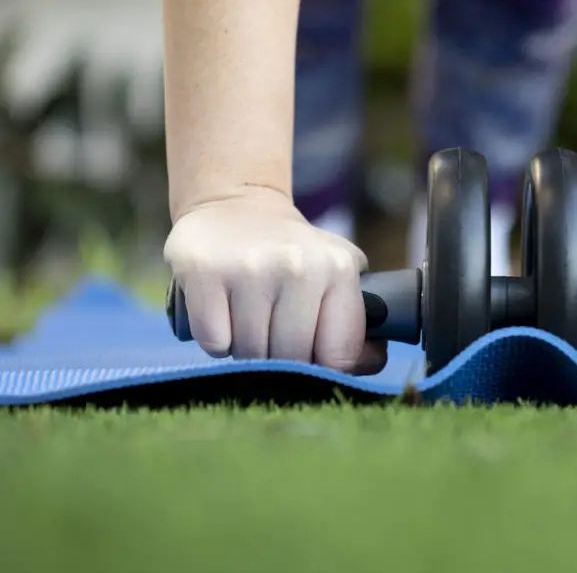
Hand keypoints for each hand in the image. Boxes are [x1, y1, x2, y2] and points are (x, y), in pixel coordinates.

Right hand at [163, 189, 385, 373]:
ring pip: (250, 354)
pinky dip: (216, 340)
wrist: (235, 206)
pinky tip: (222, 313)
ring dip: (247, 350)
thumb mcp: (337, 274)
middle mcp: (298, 266)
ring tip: (248, 318)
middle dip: (281, 360)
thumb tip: (372, 361)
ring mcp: (250, 268)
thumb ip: (356, 323)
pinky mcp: (204, 272)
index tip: (312, 358)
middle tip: (273, 333)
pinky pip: (214, 343)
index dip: (323, 369)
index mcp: (338, 269)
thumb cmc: (293, 255)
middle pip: (292, 359)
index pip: (339, 356)